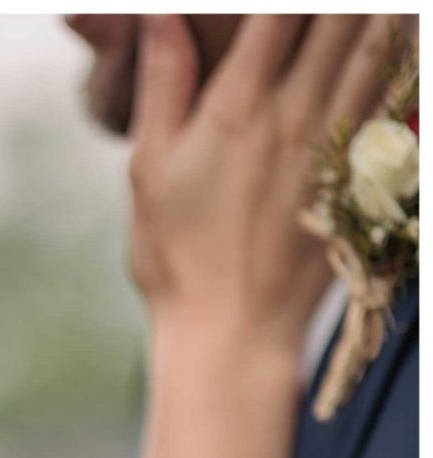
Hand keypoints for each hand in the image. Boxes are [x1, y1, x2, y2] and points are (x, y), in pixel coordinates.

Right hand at [128, 14, 396, 358]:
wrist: (233, 329)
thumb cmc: (176, 254)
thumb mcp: (148, 168)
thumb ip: (163, 83)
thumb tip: (161, 11)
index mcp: (236, 107)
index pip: (274, 10)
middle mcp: (295, 114)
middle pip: (337, 17)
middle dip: (337, 0)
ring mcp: (337, 141)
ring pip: (378, 45)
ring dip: (378, 15)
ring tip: (380, 1)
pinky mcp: (365, 171)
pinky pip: (399, 94)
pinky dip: (403, 58)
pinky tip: (403, 34)